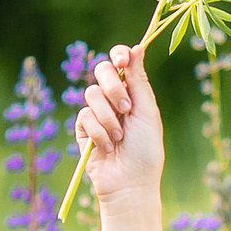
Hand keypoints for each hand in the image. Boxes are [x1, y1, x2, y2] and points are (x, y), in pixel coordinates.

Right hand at [76, 42, 164, 206]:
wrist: (131, 183)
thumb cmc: (146, 150)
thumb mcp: (147, 112)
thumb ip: (139, 80)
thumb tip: (137, 47)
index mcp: (133, 92)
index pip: (121, 62)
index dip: (119, 55)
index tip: (123, 60)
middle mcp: (114, 98)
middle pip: (102, 70)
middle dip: (113, 86)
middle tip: (126, 108)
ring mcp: (97, 112)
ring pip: (92, 94)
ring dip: (109, 117)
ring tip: (120, 137)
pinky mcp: (83, 128)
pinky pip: (85, 115)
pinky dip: (99, 132)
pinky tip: (109, 147)